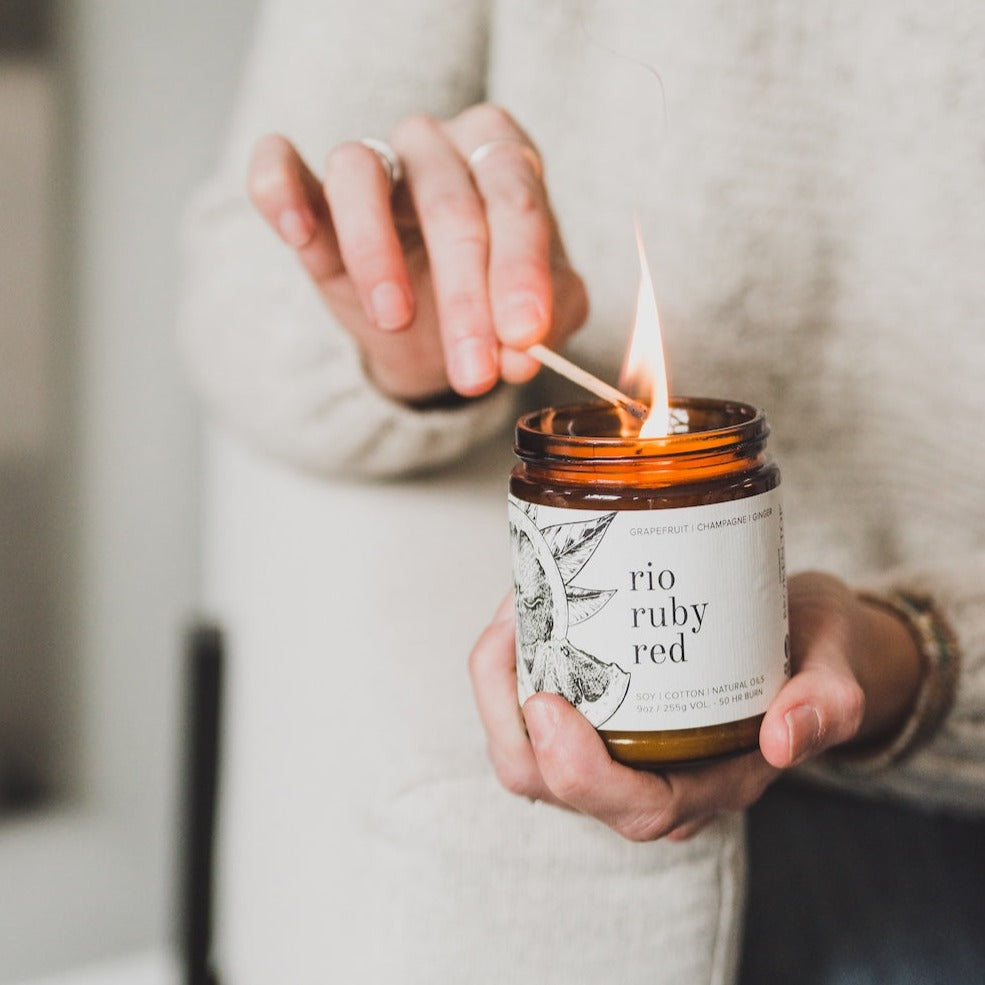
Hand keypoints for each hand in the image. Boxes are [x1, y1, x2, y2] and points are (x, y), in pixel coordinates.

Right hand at [246, 104, 587, 403]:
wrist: (431, 328)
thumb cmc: (490, 303)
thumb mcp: (533, 314)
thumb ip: (547, 320)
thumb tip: (523, 353)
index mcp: (503, 156)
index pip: (515, 199)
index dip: (521, 270)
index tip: (523, 335)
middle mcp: (436, 145)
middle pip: (447, 200)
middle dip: (464, 297)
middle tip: (474, 370)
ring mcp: (371, 162)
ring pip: (360, 172)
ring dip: (374, 249)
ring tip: (394, 318)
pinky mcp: (310, 192)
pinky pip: (282, 167)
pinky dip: (281, 188)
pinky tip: (297, 230)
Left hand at [468, 572, 922, 841]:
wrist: (803, 637)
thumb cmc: (815, 657)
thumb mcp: (835, 670)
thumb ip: (826, 705)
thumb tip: (783, 739)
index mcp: (711, 785)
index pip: (634, 807)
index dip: (580, 770)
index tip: (551, 702)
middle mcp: (653, 780)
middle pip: (554, 786)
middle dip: (512, 720)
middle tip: (511, 633)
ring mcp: (618, 751)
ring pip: (527, 753)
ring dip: (499, 686)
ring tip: (515, 609)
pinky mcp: (596, 717)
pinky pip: (530, 713)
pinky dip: (510, 667)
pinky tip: (523, 609)